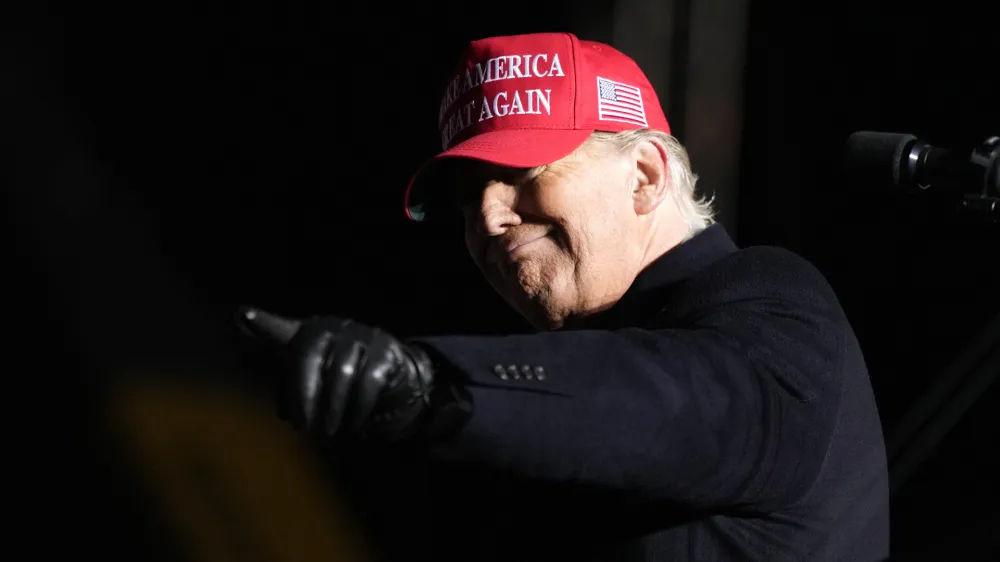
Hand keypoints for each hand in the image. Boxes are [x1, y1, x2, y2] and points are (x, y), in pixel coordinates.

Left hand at [236, 306, 436, 441]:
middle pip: (309, 356)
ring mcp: (360, 335)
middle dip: (304, 396)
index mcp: (306, 335)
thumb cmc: (339, 381)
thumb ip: (292, 395)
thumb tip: (285, 414)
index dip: (263, 324)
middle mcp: (331, 328)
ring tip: (327, 433)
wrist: (392, 376)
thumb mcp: (312, 386)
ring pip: (341, 373)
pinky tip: (353, 427)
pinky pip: (369, 382)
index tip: (244, 315)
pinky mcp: (386, 350)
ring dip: (333, 409)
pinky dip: (358, 410)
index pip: (280, 329)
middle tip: (303, 428)